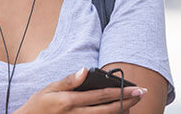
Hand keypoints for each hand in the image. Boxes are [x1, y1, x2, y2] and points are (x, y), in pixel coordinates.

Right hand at [14, 68, 146, 113]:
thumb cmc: (38, 105)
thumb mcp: (50, 88)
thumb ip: (69, 80)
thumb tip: (84, 70)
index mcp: (70, 101)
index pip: (101, 96)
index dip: (121, 92)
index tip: (136, 88)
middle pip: (109, 109)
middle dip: (127, 102)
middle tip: (142, 94)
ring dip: (121, 111)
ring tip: (133, 102)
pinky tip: (116, 111)